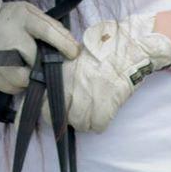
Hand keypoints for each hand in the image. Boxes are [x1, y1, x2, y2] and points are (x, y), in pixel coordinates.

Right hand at [0, 0, 79, 93]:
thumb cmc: (11, 19)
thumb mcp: (30, 13)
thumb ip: (51, 27)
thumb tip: (73, 47)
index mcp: (22, 18)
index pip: (46, 30)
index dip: (63, 43)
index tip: (73, 53)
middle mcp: (8, 35)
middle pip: (33, 60)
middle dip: (42, 66)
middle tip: (44, 66)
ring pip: (21, 78)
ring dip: (29, 79)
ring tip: (27, 69)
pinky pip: (9, 87)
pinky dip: (16, 85)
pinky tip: (15, 74)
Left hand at [42, 14, 170, 132]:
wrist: (126, 48)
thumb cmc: (101, 45)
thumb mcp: (73, 53)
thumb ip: (61, 70)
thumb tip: (51, 82)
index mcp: (61, 75)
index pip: (43, 104)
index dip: (47, 108)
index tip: (51, 108)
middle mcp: (70, 89)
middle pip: (60, 118)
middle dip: (65, 115)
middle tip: (74, 107)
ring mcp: (87, 100)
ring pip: (79, 124)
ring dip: (84, 119)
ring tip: (91, 106)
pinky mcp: (105, 109)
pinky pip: (97, 126)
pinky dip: (100, 121)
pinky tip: (103, 108)